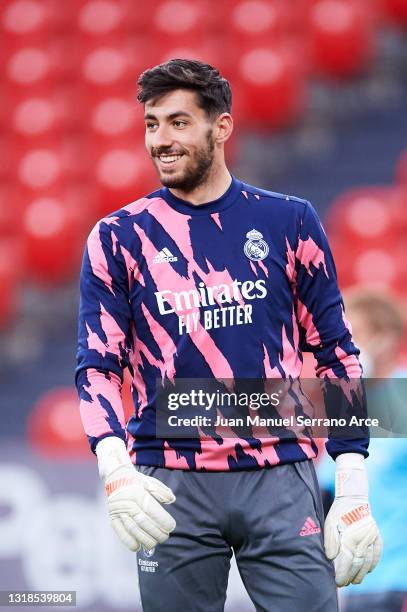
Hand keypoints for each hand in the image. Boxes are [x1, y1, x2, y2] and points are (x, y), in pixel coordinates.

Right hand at [96, 437, 175, 551]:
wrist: (115, 478)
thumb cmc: (136, 481)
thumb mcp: (150, 481)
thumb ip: (161, 491)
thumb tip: (172, 500)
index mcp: (138, 492)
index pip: (151, 510)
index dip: (162, 520)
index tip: (171, 526)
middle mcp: (127, 502)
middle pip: (143, 521)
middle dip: (156, 532)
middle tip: (165, 537)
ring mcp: (119, 511)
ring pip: (132, 528)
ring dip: (144, 539)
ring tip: (154, 544)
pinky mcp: (113, 517)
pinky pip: (119, 531)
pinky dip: (128, 541)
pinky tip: (137, 547)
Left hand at [324, 453, 381, 585]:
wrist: (353, 497)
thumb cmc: (338, 511)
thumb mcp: (329, 524)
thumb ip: (330, 542)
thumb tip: (331, 558)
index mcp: (350, 537)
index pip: (347, 561)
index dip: (342, 573)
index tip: (338, 582)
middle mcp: (363, 539)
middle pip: (358, 564)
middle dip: (351, 576)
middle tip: (345, 584)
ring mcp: (371, 537)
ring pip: (368, 560)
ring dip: (362, 572)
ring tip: (356, 581)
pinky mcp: (376, 534)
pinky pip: (377, 552)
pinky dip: (374, 562)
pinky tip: (369, 569)